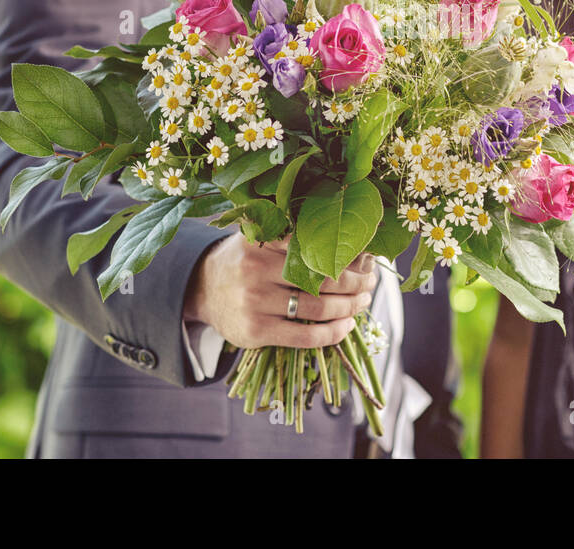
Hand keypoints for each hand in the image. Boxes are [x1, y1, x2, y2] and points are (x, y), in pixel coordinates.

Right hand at [183, 234, 377, 349]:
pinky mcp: (255, 332)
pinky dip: (332, 334)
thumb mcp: (260, 237)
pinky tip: (346, 327)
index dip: (346, 255)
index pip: (314, 247)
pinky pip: (304, 337)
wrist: (203, 289)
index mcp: (261, 241)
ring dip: (349, 307)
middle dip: (355, 282)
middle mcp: (256, 270)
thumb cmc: (245, 260)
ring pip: (317, 308)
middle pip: (321, 278)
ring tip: (362, 302)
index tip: (366, 258)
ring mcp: (254, 302)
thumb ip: (292, 236)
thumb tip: (348, 243)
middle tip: (370, 283)